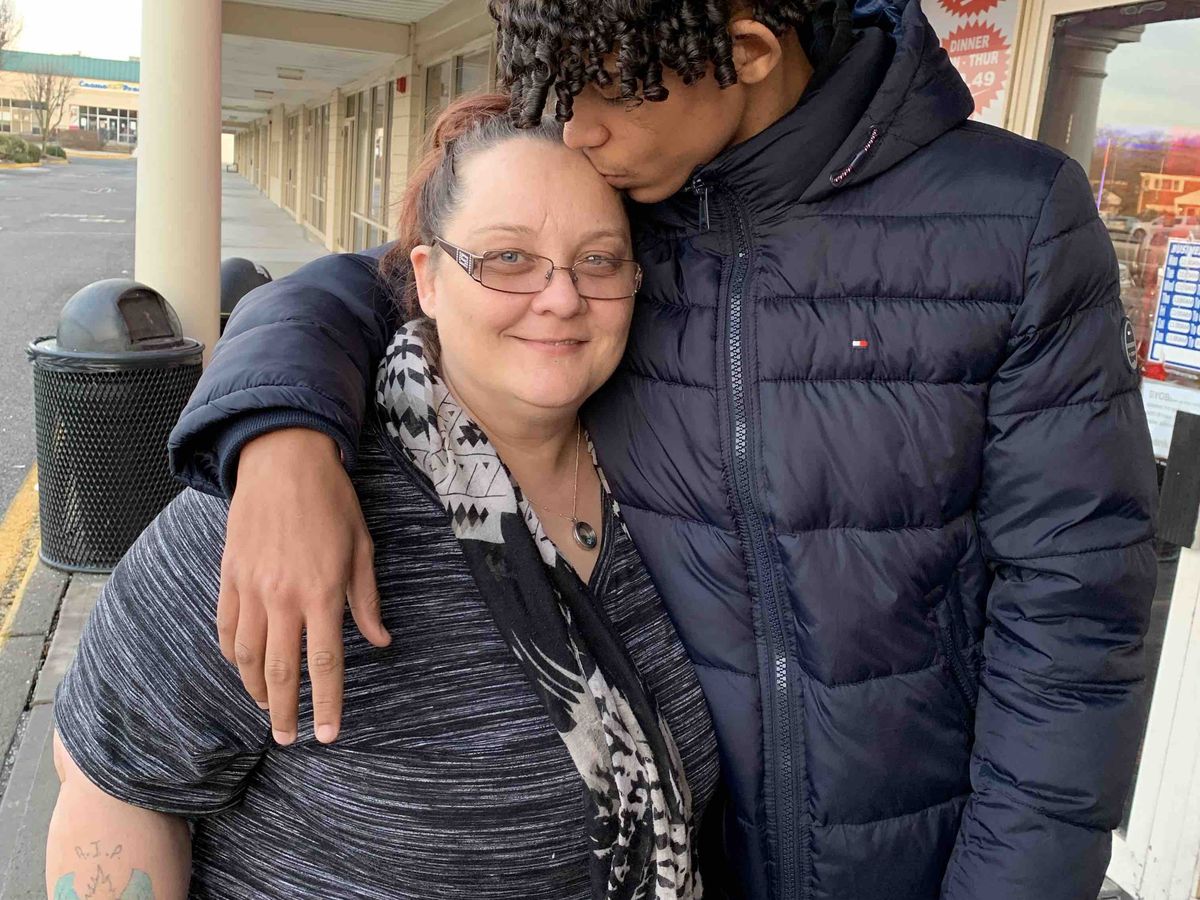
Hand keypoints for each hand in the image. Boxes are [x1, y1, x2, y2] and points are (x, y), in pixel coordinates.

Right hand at [217, 428, 389, 745]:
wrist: (283, 460)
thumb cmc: (332, 502)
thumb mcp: (362, 548)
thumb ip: (366, 600)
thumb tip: (380, 641)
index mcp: (322, 592)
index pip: (325, 664)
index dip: (327, 704)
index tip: (328, 734)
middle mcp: (283, 597)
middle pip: (280, 672)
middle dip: (285, 712)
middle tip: (288, 739)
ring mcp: (251, 588)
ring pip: (246, 656)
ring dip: (255, 689)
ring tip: (268, 708)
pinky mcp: (229, 576)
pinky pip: (225, 628)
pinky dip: (231, 656)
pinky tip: (242, 668)